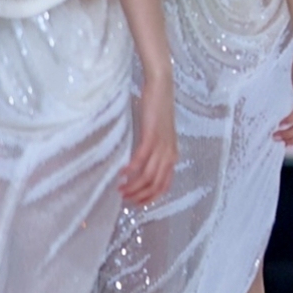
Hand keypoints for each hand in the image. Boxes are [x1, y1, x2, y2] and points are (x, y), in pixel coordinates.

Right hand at [121, 80, 176, 205]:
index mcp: (172, 155)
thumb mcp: (158, 137)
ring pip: (149, 175)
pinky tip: (121, 173)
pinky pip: (142, 158)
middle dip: (139, 195)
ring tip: (120, 189)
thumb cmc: (157, 112)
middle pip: (156, 184)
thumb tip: (141, 167)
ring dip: (133, 186)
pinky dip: (131, 169)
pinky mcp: (152, 136)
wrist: (161, 88)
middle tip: (123, 197)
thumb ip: (153, 152)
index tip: (135, 204)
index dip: (150, 198)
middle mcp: (170, 153)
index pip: (165, 185)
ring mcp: (162, 145)